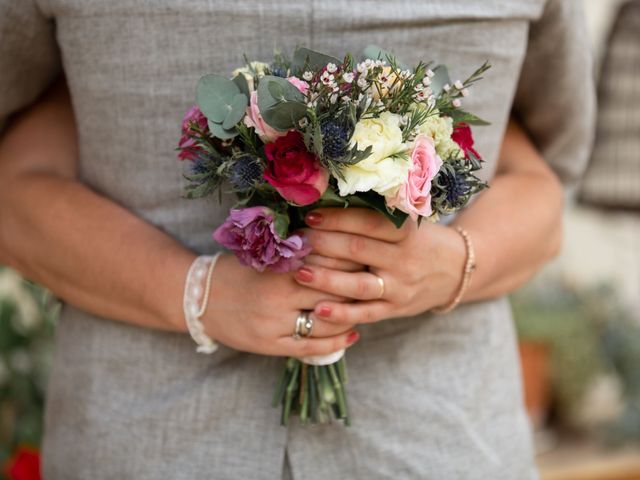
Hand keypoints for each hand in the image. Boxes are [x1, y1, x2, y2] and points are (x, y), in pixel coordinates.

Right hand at [201, 253, 360, 356]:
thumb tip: (340, 242)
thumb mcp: (263, 253)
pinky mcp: (271, 346)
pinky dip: (337, 342)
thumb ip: (296, 250)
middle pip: (332, 293)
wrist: (199, 298)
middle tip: (376, 281)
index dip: (352, 261)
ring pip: (327, 323)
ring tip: (366, 306)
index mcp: (278, 268)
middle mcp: (278, 298)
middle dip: (357, 288)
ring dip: (352, 315)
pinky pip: (312, 348)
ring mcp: (275, 325)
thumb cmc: (236, 270)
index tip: (369, 256)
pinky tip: (353, 334)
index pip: (328, 264)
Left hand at [293, 208, 466, 324]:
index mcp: (407, 232)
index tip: (310, 215)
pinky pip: (366, 314)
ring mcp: (400, 287)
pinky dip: (342, 314)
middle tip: (297, 241)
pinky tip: (318, 310)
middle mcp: (405, 260)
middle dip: (324, 244)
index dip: (338, 218)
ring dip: (327, 279)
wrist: (456, 271)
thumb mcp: (409, 222)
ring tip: (299, 272)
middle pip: (359, 250)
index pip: (369, 223)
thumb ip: (377, 216)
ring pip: (360, 285)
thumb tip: (328, 200)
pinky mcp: (396, 310)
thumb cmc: (420, 240)